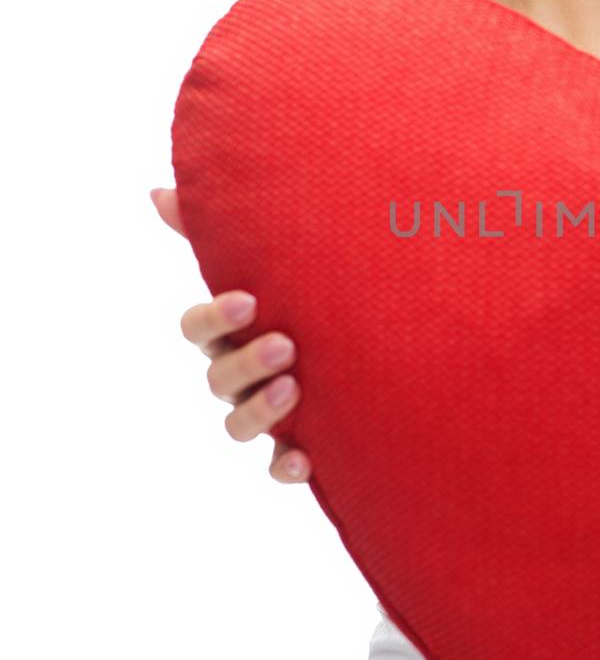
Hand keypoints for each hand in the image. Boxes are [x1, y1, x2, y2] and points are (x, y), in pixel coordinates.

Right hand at [150, 187, 313, 483]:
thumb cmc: (311, 292)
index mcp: (231, 331)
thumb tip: (158, 191)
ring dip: (258, 411)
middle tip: (286, 344)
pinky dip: (284, 467)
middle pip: (217, 378)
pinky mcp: (298, 444)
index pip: (196, 329)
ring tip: (296, 388)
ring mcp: (266, 412)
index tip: (248, 300)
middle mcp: (240, 374)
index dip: (213, 318)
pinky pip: (277, 467)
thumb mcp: (276, 259)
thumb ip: (215, 230)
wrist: (380, 343)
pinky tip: (304, 460)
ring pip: (237, 425)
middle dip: (246, 363)